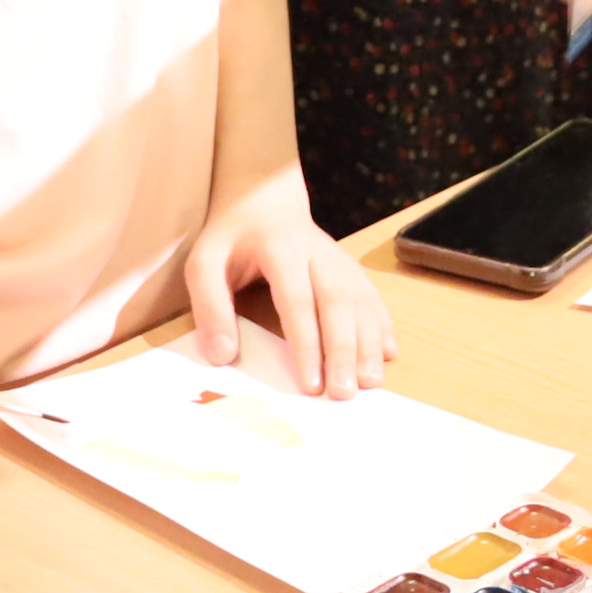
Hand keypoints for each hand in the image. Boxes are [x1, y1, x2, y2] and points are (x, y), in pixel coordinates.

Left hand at [185, 172, 397, 393]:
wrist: (264, 200)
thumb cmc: (232, 238)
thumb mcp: (204, 263)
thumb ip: (211, 307)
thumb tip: (223, 356)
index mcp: (280, 248)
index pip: (298, 300)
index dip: (306, 343)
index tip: (310, 383)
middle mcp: (317, 252)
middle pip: (338, 302)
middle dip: (344, 350)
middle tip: (344, 392)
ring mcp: (339, 260)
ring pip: (361, 301)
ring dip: (369, 343)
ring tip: (370, 382)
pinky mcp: (350, 268)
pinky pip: (372, 298)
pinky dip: (383, 326)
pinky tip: (388, 354)